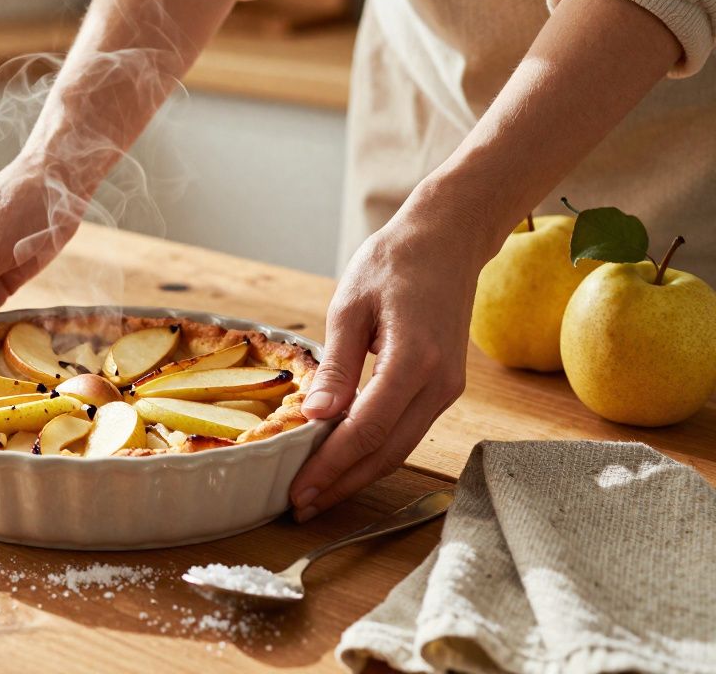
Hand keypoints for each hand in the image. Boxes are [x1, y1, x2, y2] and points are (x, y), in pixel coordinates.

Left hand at [289, 211, 481, 521]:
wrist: (447, 241)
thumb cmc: (394, 264)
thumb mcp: (350, 308)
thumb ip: (336, 367)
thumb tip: (315, 417)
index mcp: (414, 360)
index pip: (366, 430)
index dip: (330, 465)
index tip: (298, 489)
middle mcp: (439, 384)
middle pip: (386, 452)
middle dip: (342, 483)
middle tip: (300, 506)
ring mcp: (447, 389)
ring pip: (400, 448)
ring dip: (358, 474)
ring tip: (317, 493)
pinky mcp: (444, 389)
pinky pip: (406, 431)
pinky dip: (374, 451)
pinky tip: (343, 460)